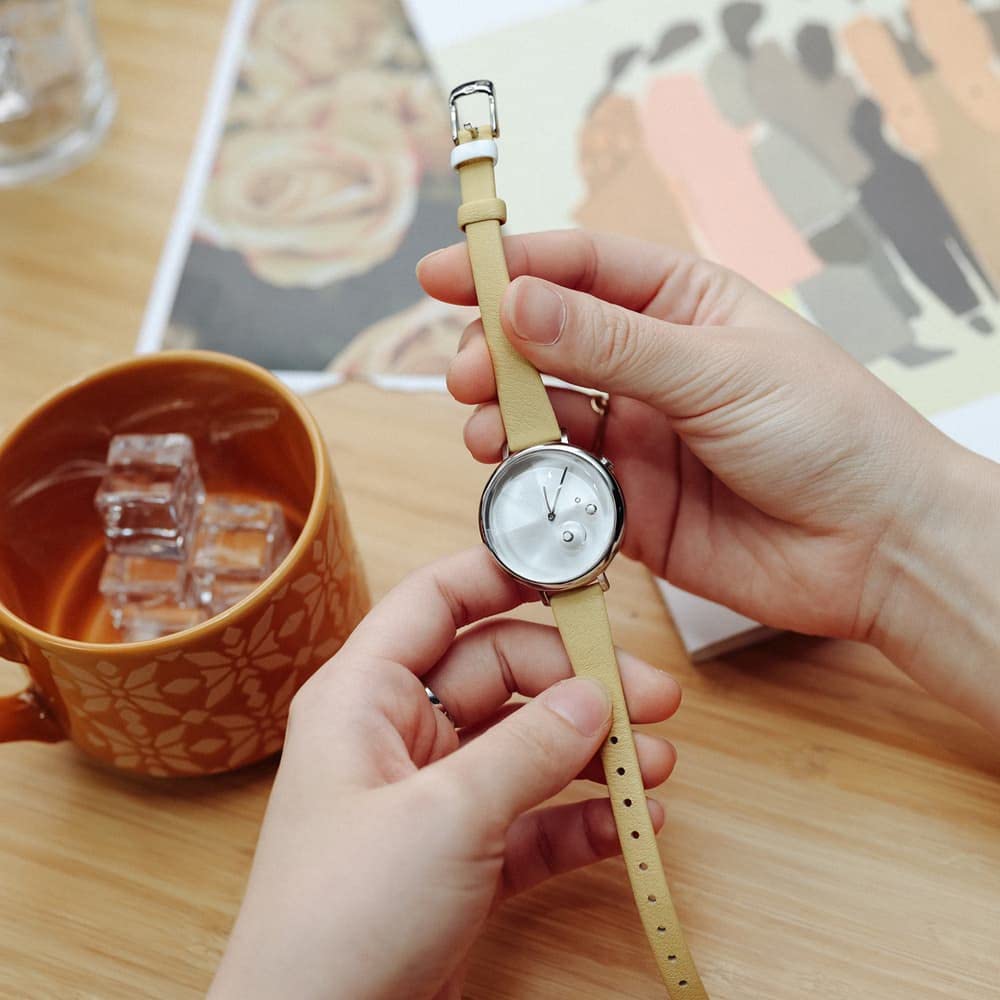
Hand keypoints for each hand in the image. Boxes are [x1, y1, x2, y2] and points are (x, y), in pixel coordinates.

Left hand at [209, 548, 681, 999]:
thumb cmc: (340, 919)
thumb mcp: (444, 816)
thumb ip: (526, 749)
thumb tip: (594, 698)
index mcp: (364, 696)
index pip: (437, 601)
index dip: (503, 574)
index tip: (576, 573)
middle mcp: (398, 735)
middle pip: (500, 672)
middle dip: (577, 683)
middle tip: (650, 701)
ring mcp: (431, 797)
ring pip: (524, 746)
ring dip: (591, 753)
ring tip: (655, 767)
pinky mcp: (459, 858)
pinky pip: (531, 818)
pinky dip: (580, 818)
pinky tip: (630, 825)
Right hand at [419, 230, 999, 730]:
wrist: (876, 548)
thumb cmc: (827, 434)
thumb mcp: (717, 370)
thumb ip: (612, 344)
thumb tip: (519, 303)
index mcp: (683, 308)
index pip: (583, 269)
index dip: (513, 267)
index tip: (447, 274)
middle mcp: (652, 370)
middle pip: (548, 345)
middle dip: (499, 352)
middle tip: (469, 371)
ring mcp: (637, 439)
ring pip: (545, 418)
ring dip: (505, 419)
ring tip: (487, 430)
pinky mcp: (630, 507)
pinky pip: (562, 490)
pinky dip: (532, 486)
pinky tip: (519, 484)